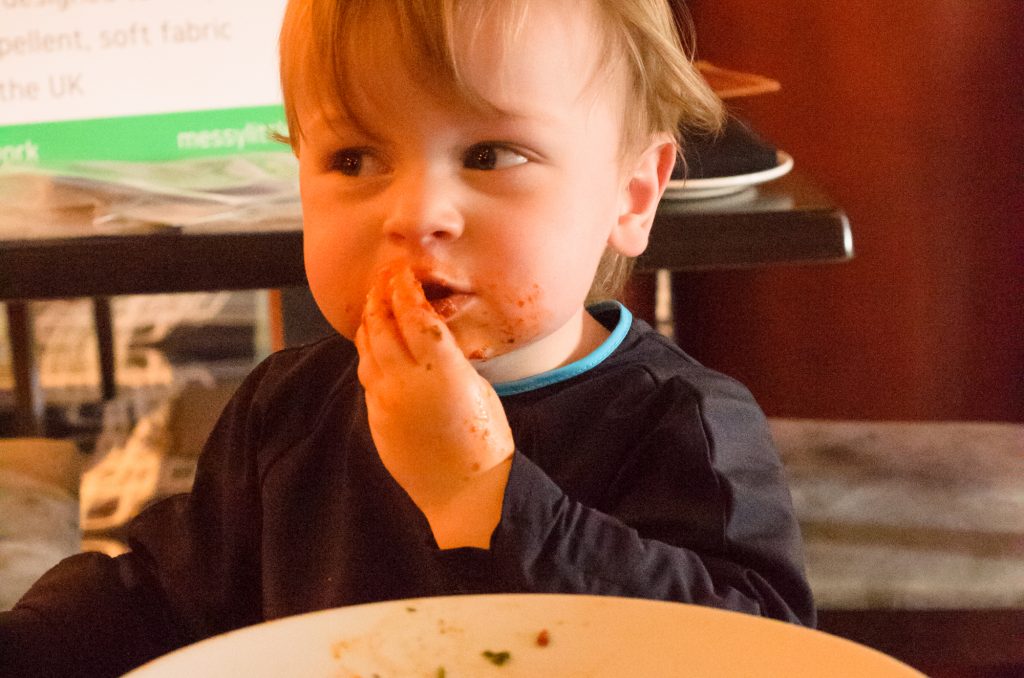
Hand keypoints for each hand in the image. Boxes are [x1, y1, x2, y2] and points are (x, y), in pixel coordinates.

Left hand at [355, 265, 513, 547]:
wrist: (465, 491)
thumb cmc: (485, 440)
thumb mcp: (477, 387)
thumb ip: (449, 359)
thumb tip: (431, 335)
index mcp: (443, 371)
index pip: (415, 316)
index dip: (405, 289)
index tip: (402, 272)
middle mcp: (409, 382)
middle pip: (383, 326)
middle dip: (381, 297)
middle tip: (383, 278)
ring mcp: (387, 401)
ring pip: (368, 349)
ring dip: (370, 322)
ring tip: (376, 305)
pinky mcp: (376, 418)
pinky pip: (367, 375)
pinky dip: (369, 353)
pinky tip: (374, 344)